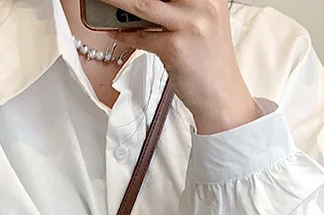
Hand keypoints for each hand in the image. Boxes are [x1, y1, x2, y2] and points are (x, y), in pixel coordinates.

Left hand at [104, 0, 262, 132]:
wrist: (221, 96)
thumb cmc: (209, 62)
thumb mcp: (202, 23)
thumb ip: (181, 8)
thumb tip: (144, 3)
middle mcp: (203, 4)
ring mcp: (189, 25)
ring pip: (144, 4)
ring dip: (116, 2)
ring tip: (102, 0)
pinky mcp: (174, 47)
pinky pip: (141, 37)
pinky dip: (125, 35)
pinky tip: (115, 32)